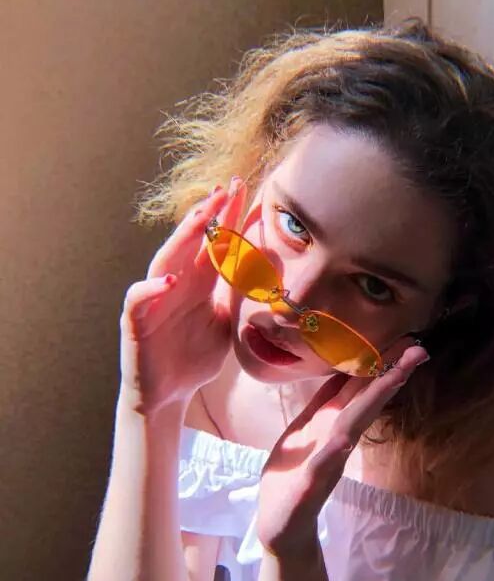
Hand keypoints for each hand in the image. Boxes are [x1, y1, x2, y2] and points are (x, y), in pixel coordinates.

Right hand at [118, 177, 246, 414]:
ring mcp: (155, 299)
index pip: (214, 244)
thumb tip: (270, 276)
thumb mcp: (226, 321)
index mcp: (199, 283)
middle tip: (227, 187)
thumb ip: (238, 296)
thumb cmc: (196, 355)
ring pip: (165, 259)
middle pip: (192, 242)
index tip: (246, 191)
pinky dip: (150, 288)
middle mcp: (176, 283)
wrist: (170, 393)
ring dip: (182, 237)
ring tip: (201, 216)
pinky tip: (167, 279)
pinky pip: (139, 300)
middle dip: (209, 213)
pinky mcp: (137, 322)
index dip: (228, 218)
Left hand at [256, 339, 429, 558]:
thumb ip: (323, 403)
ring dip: (371, 402)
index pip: (359, 388)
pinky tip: (344, 439)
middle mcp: (333, 439)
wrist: (280, 527)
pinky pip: (321, 467)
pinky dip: (334, 452)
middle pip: (364, 401)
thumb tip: (342, 370)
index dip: (380, 364)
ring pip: (350, 426)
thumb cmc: (291, 477)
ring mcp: (323, 463)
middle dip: (388, 375)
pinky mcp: (307, 488)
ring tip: (394, 377)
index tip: (405, 341)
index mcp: (328, 423)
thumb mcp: (304, 428)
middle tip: (418, 350)